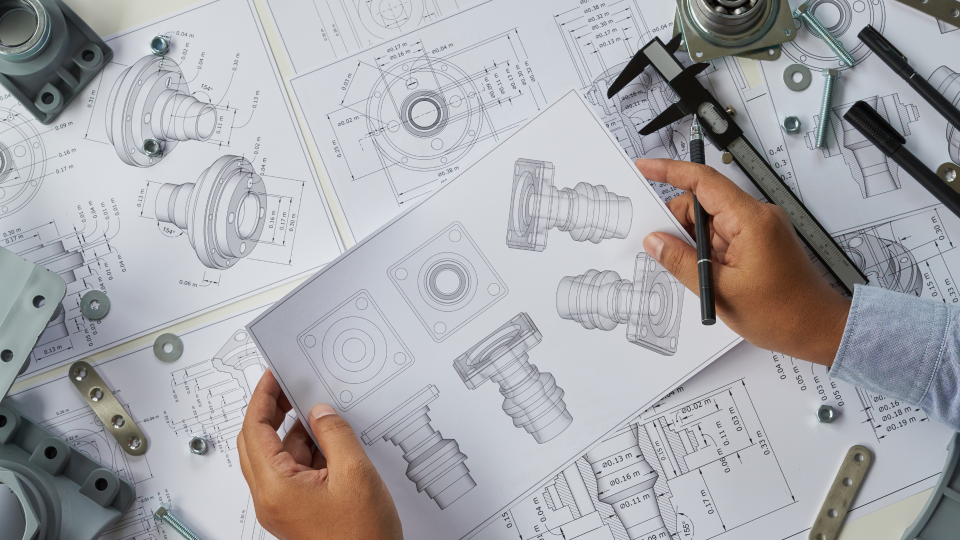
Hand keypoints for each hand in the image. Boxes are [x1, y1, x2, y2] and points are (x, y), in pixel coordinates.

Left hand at [238, 369, 402, 539]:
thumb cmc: (362, 537)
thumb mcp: (355, 473)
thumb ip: (335, 435)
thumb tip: (320, 413)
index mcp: (275, 488)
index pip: (254, 430)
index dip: (263, 398)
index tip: (272, 377)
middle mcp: (271, 498)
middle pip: (257, 442)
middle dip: (272, 411)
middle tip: (289, 387)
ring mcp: (282, 506)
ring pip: (275, 457)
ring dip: (293, 432)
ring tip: (318, 412)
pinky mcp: (295, 510)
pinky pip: (291, 472)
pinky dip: (305, 451)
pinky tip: (327, 440)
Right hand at [637, 158, 850, 365]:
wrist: (818, 329)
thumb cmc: (782, 313)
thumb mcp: (720, 290)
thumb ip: (682, 261)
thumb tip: (655, 241)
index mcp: (750, 220)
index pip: (704, 181)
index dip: (670, 171)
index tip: (645, 167)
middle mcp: (757, 216)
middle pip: (703, 202)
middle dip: (678, 223)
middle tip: (662, 250)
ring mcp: (759, 228)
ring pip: (710, 221)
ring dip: (694, 243)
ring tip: (697, 274)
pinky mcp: (759, 240)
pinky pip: (722, 235)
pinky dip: (707, 250)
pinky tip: (706, 274)